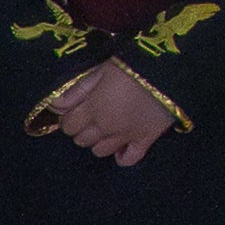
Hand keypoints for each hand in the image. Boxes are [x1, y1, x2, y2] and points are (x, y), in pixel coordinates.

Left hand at [36, 62, 181, 165]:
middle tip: (91, 115)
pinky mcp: (145, 140)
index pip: (69, 125)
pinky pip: (128, 159)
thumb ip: (76, 90)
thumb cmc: (131, 65)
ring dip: (98, 141)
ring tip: (106, 127)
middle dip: (82, 129)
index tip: (76, 109)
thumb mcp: (101, 70)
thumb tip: (54, 105)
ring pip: (100, 151)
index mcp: (92, 108)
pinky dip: (121, 156)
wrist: (169, 70)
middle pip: (82, 140)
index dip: (69, 118)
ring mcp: (125, 137)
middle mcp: (105, 128)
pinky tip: (122, 147)